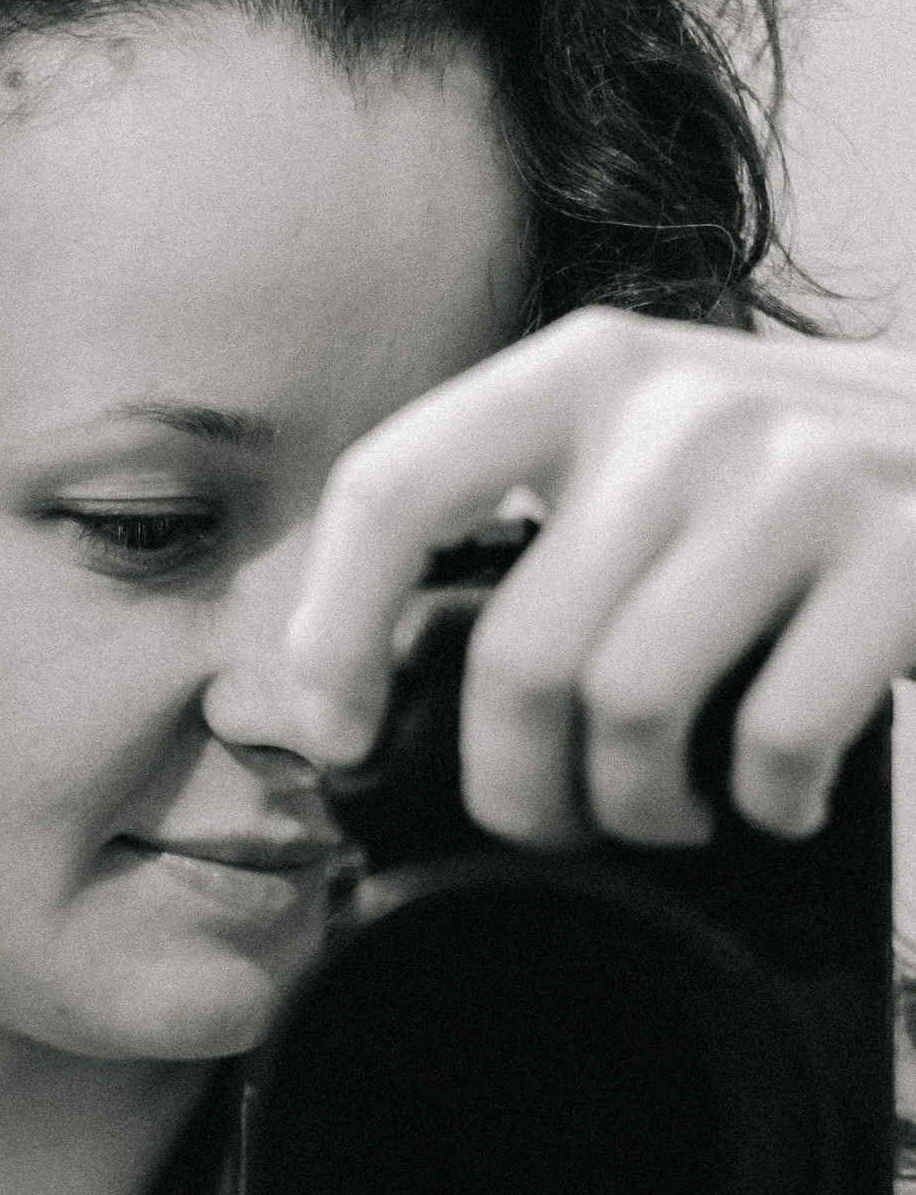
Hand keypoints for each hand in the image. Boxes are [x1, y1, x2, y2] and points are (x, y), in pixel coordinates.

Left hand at [286, 306, 915, 846]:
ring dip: (637, 807)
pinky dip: (766, 803)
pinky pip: (772, 735)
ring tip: (667, 811)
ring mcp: (800, 471)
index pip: (393, 487)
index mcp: (587, 370)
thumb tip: (364, 697)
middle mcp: (681, 404)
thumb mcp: (660, 457)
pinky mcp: (906, 547)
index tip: (342, 736)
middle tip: (550, 824)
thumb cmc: (803, 494)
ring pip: (628, 703)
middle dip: (515, 788)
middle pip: (517, 654)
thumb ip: (542, 532)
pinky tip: (780, 795)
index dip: (335, 632)